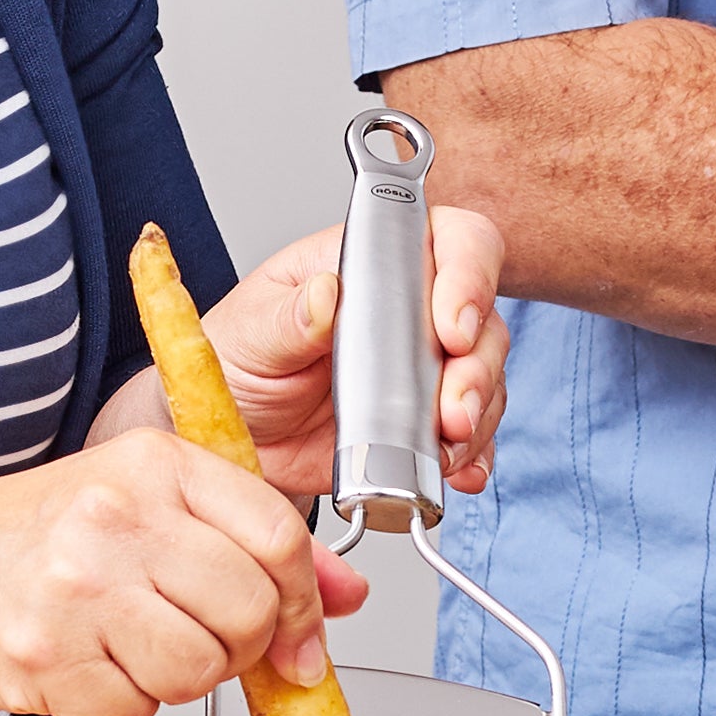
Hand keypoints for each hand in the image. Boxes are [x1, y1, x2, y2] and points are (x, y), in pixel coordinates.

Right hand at [0, 429, 369, 715]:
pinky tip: (90, 669)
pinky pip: (135, 714)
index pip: (276, 538)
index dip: (301, 605)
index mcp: (156, 462)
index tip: (296, 639)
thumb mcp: (150, 510)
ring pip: (198, 670)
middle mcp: (117, 515)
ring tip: (135, 651)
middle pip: (247, 611)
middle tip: (197, 640)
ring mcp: (77, 586)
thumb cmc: (40, 541)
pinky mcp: (46, 656)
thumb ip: (250, 544)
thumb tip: (345, 598)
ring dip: (179, 681)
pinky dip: (121, 708)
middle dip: (238, 648)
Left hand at [201, 207, 508, 497]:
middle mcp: (408, 315)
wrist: (232, 444)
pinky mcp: (420, 428)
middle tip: (452, 411)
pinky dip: (470, 458)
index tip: (453, 328)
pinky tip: (457, 473)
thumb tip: (327, 293)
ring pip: (483, 382)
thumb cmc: (237, 366)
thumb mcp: (248, 333)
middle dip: (477, 369)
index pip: (449, 242)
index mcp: (371, 267)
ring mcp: (419, 373)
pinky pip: (465, 438)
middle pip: (481, 322)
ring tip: (447, 448)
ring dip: (477, 418)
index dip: (468, 276)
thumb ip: (288, 316)